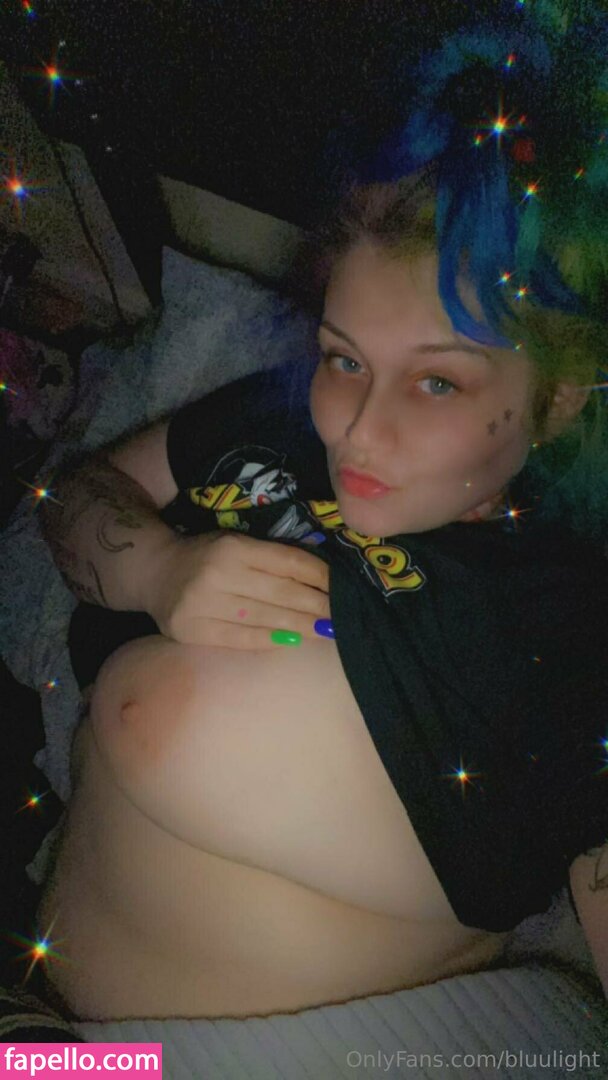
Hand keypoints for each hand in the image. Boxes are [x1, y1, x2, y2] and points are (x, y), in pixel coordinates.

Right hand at [148, 530, 331, 648]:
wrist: (154, 572)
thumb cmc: (206, 557)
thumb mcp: (237, 544)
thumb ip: (272, 557)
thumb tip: (321, 580)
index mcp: (233, 546)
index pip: (287, 562)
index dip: (318, 576)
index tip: (341, 588)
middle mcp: (218, 574)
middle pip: (280, 594)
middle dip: (316, 606)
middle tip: (340, 617)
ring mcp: (202, 605)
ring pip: (264, 619)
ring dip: (300, 627)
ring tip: (324, 632)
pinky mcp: (192, 631)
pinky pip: (240, 639)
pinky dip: (269, 641)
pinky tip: (292, 641)